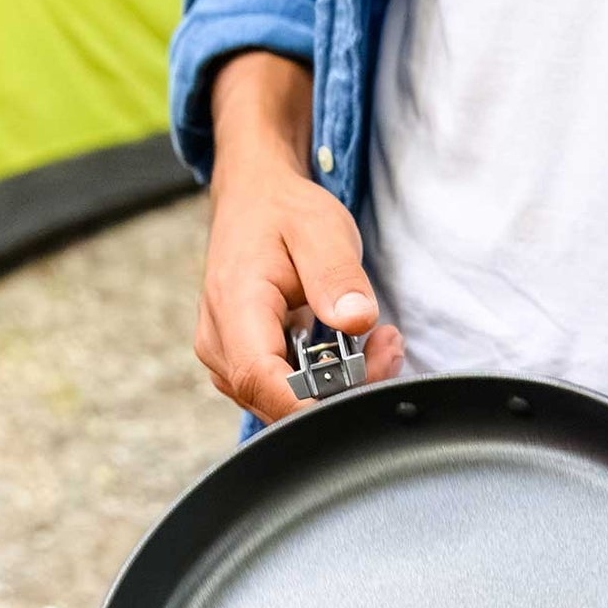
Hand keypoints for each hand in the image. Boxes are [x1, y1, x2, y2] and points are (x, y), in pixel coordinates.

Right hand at [197, 52, 403, 421]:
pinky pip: (283, 395)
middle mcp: (219, 343)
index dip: (313, 402)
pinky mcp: (240, 367)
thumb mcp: (321, 230)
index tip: (366, 386)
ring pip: (283, 406)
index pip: (263, 380)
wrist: (254, 201)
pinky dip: (324, 382)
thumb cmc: (282, 213)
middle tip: (388, 344)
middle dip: (343, 390)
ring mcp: (225, 361)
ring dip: (338, 387)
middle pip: (279, 403)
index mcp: (233, 306)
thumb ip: (337, 276)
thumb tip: (356, 320)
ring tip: (376, 341)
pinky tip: (350, 350)